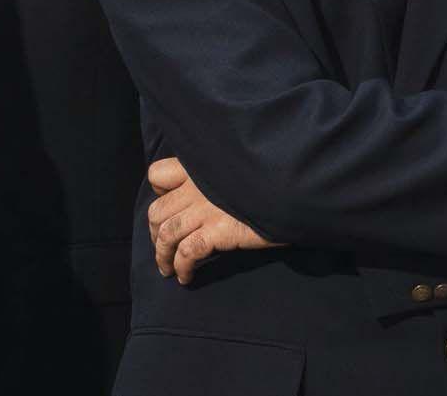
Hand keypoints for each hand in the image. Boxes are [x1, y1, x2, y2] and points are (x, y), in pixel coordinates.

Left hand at [147, 156, 280, 284]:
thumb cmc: (266, 184)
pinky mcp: (218, 230)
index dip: (158, 193)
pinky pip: (187, 253)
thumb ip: (213, 180)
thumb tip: (203, 200)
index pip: (158, 174)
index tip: (169, 211)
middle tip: (163, 250)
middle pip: (157, 211)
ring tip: (167, 270)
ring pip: (167, 234)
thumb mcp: (233, 171)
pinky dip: (181, 267)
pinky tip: (186, 277)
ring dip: (162, 256)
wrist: (292, 191)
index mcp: (198, 168)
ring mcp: (205, 209)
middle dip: (154, 234)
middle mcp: (196, 187)